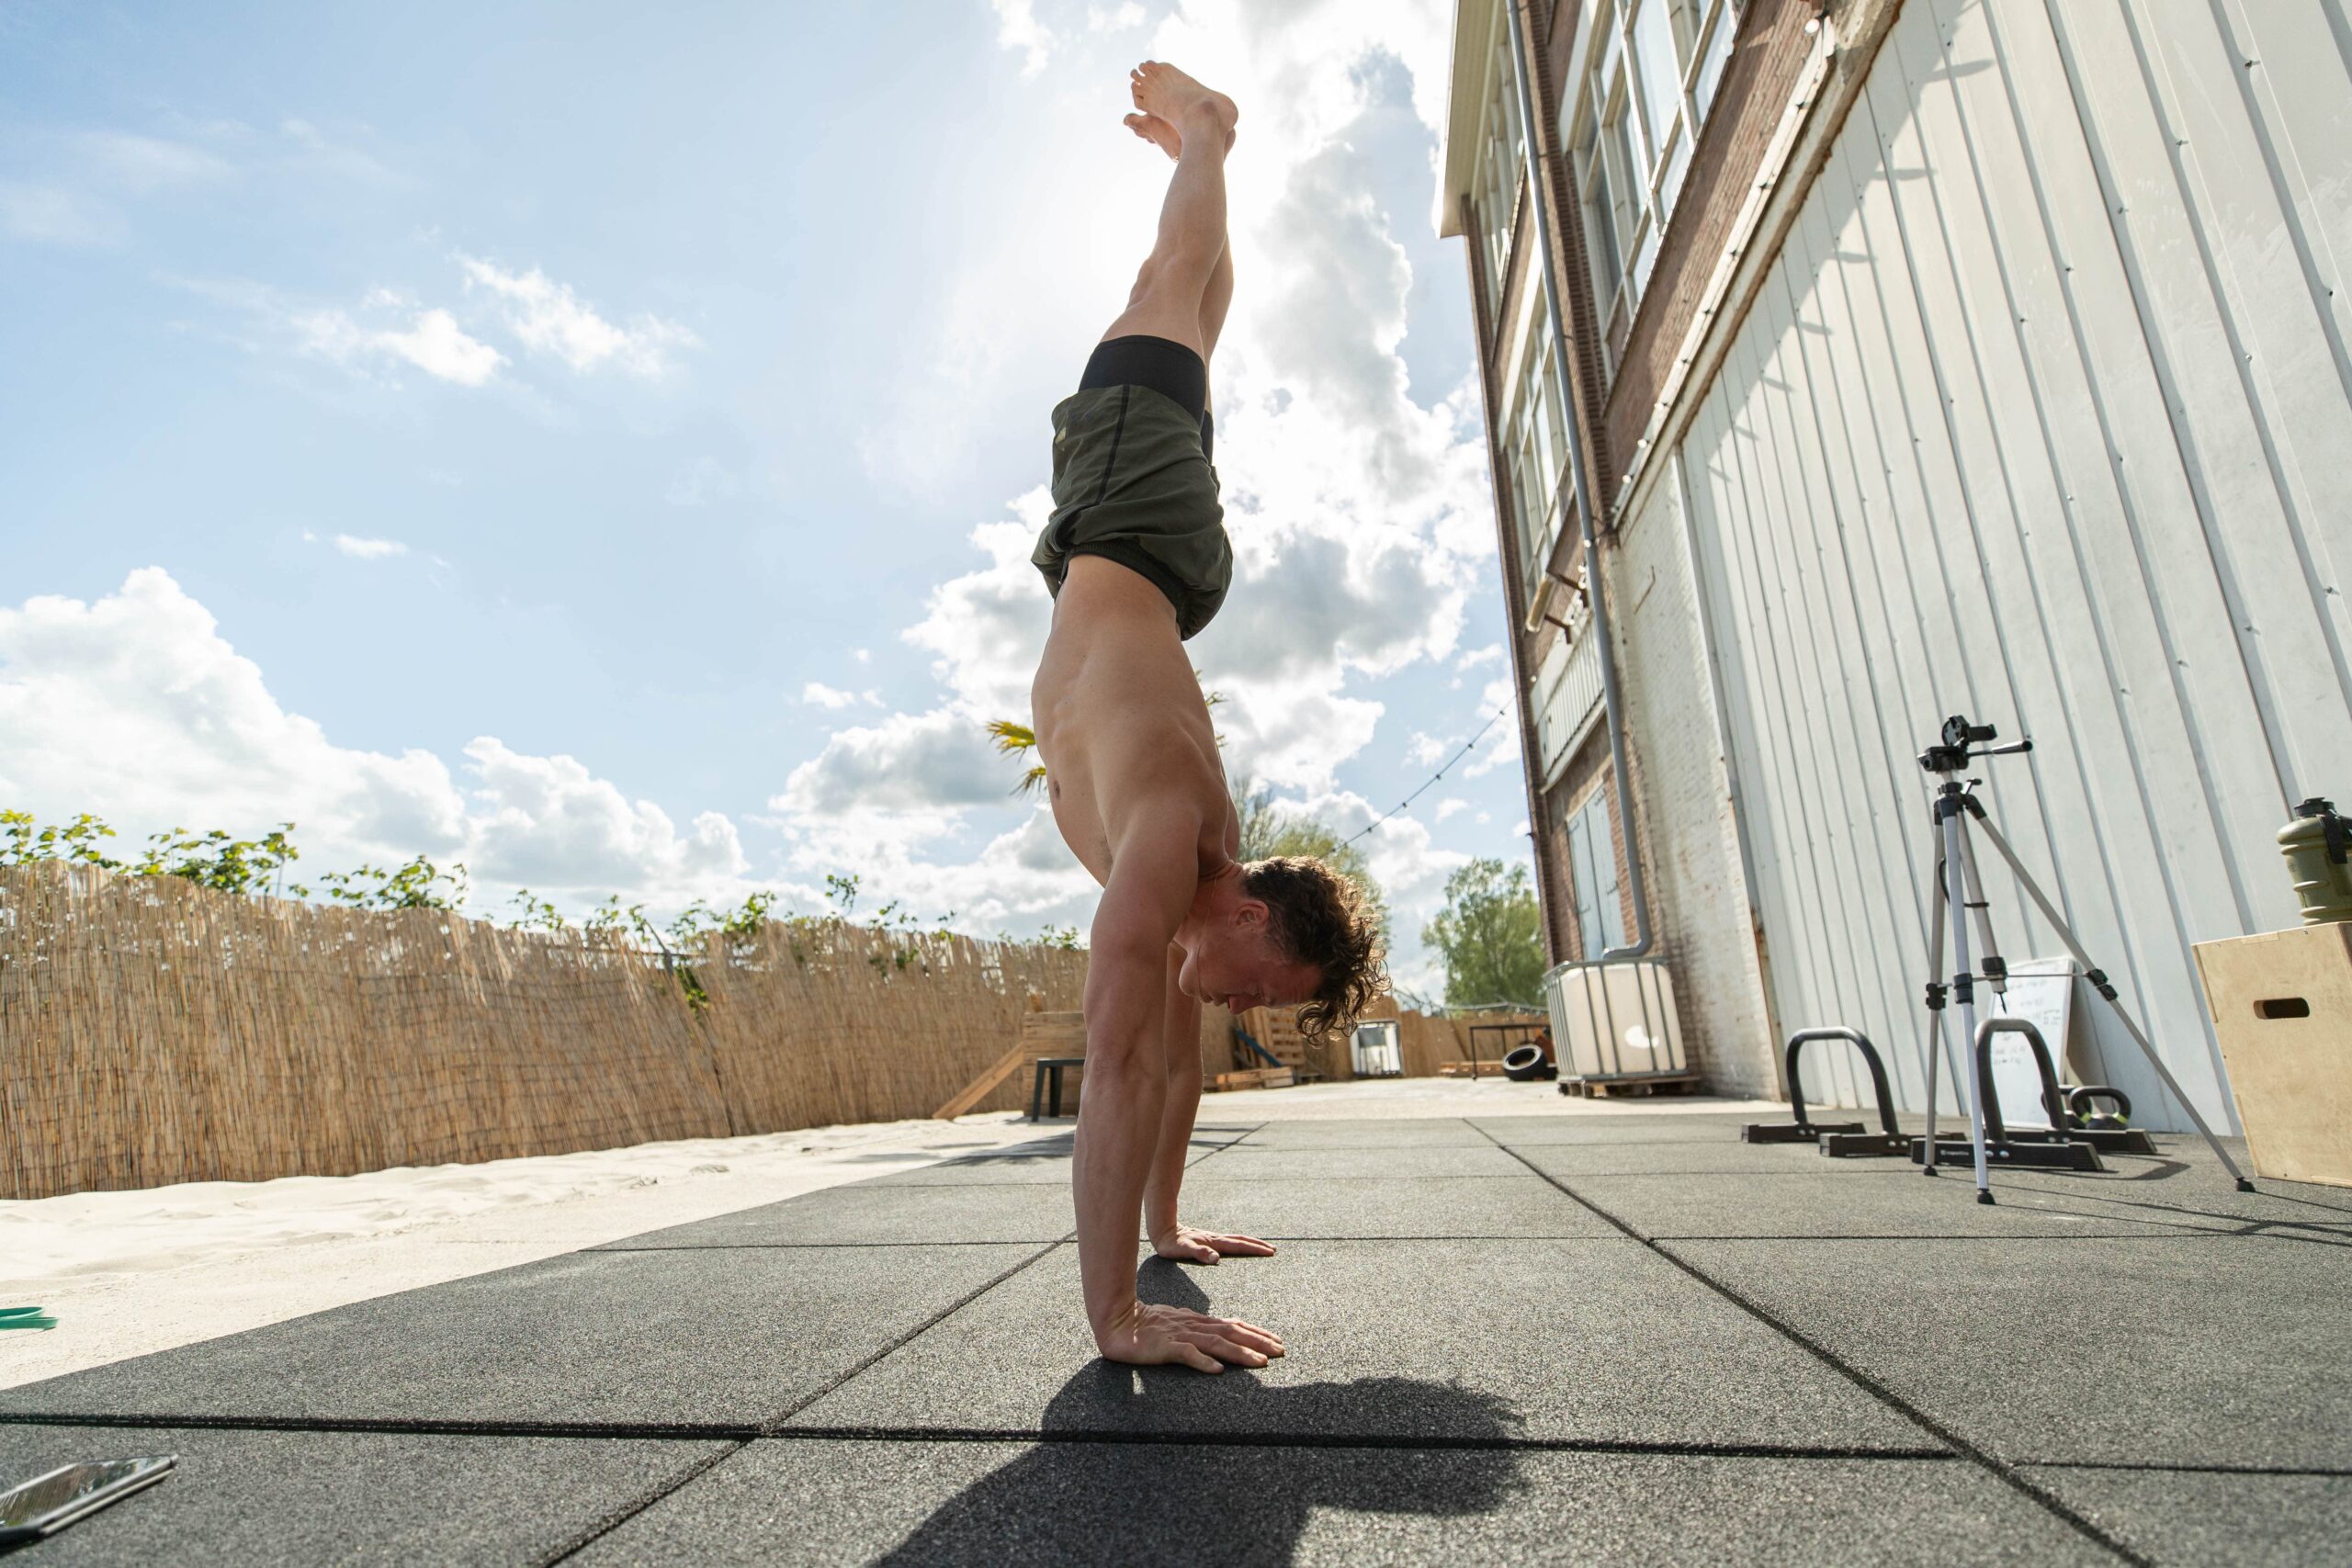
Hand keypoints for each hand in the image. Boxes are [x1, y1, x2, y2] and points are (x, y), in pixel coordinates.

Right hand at [1096, 1299, 1284, 1373]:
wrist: (1117, 1322)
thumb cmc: (1146, 1325)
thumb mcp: (1177, 1326)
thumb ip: (1197, 1333)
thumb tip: (1218, 1343)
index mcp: (1197, 1321)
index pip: (1232, 1326)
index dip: (1255, 1333)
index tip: (1276, 1341)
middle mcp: (1193, 1326)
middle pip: (1231, 1333)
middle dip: (1258, 1342)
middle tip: (1280, 1351)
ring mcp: (1180, 1335)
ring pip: (1216, 1344)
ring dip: (1239, 1353)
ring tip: (1260, 1362)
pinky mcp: (1165, 1346)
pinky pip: (1186, 1354)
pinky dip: (1202, 1361)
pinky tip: (1216, 1369)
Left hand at [1151, 1223, 1276, 1264]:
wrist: (1162, 1230)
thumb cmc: (1171, 1244)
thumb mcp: (1183, 1250)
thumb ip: (1199, 1253)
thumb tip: (1216, 1259)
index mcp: (1214, 1242)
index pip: (1239, 1246)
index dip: (1255, 1249)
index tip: (1270, 1252)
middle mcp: (1216, 1239)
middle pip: (1242, 1241)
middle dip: (1258, 1245)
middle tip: (1273, 1250)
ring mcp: (1212, 1238)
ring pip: (1236, 1240)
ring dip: (1250, 1243)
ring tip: (1262, 1247)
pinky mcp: (1208, 1240)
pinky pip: (1229, 1242)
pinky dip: (1239, 1244)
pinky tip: (1238, 1247)